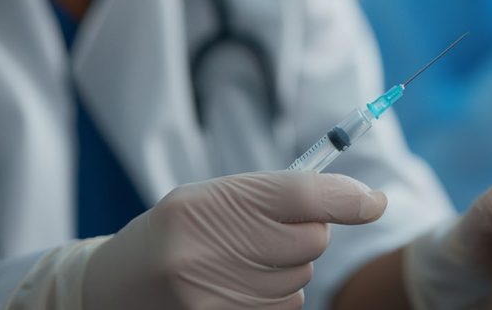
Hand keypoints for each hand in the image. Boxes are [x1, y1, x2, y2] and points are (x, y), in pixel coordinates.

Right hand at [5, 171, 387, 309]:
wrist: (118, 288)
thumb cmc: (178, 232)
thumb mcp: (212, 197)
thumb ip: (276, 193)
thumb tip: (364, 202)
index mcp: (206, 203)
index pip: (299, 196)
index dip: (346, 199)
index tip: (374, 203)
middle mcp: (208, 249)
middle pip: (311, 241)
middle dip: (304, 235)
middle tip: (266, 233)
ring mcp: (213, 295)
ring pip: (301, 278)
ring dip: (286, 270)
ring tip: (238, 264)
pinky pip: (285, 309)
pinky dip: (275, 299)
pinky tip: (238, 289)